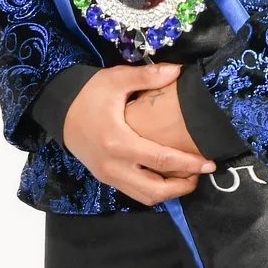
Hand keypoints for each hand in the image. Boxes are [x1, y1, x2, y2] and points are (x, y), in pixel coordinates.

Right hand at [62, 62, 216, 205]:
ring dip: (169, 192)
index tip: (209, 162)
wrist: (58, 108)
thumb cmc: (88, 93)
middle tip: (201, 173)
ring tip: (187, 177)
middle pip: (155, 190)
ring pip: (144, 197)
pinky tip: (165, 176)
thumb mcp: (117, 79)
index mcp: (119, 142)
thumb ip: (148, 77)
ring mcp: (108, 175)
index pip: (161, 160)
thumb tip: (178, 71)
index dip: (188, 164)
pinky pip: (134, 192)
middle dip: (182, 187)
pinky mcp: (105, 177)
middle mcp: (114, 165)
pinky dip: (153, 190)